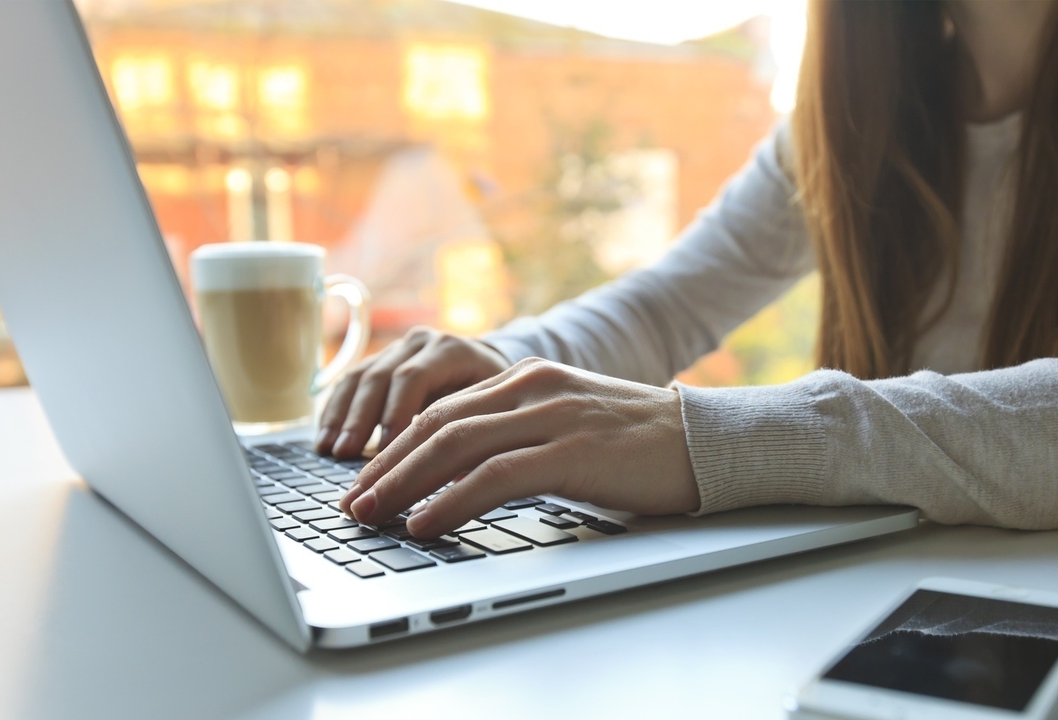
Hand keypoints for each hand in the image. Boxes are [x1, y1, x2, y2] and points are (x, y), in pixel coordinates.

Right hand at [316, 327, 510, 457]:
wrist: (491, 368)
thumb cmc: (499, 398)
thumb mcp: (497, 410)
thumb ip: (477, 435)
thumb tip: (460, 483)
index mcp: (452, 350)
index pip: (415, 378)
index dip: (396, 413)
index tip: (386, 450)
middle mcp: (422, 343)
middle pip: (382, 376)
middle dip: (361, 419)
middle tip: (346, 453)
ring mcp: (398, 350)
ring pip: (360, 377)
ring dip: (342, 417)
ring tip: (330, 450)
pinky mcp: (381, 362)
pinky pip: (350, 382)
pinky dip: (335, 412)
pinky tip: (324, 440)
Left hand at [337, 358, 700, 537]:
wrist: (705, 441)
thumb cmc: (636, 445)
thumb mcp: (567, 424)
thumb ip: (517, 435)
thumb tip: (459, 476)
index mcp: (525, 378)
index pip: (440, 410)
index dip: (393, 448)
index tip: (364, 481)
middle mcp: (531, 388)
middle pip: (436, 424)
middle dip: (385, 466)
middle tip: (352, 503)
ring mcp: (551, 415)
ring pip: (455, 444)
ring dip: (404, 483)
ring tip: (373, 514)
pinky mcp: (572, 450)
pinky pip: (495, 475)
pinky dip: (451, 499)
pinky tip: (426, 521)